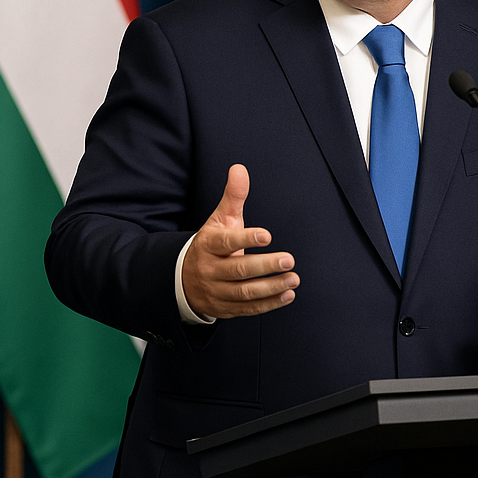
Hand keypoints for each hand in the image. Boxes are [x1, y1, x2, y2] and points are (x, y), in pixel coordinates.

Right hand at [181, 164, 298, 318]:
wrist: (184, 278)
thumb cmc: (210, 244)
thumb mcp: (219, 219)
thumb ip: (232, 196)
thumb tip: (239, 169)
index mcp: (208, 244)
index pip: (225, 242)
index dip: (246, 240)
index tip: (267, 236)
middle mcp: (210, 269)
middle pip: (238, 269)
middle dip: (265, 266)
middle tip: (289, 260)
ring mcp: (216, 291)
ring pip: (244, 292)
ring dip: (271, 287)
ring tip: (293, 278)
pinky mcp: (225, 308)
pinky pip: (248, 308)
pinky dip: (269, 303)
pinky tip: (287, 294)